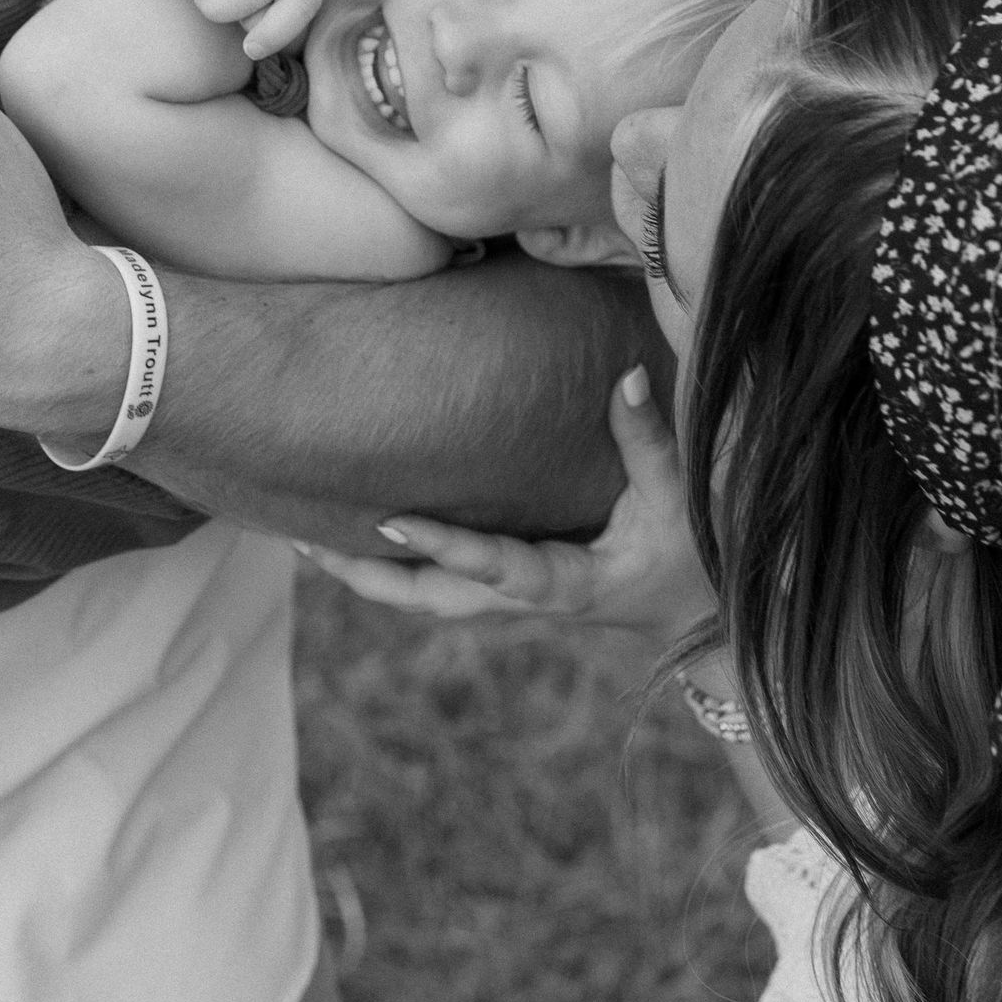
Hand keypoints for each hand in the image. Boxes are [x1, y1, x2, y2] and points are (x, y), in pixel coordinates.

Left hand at [303, 366, 715, 641]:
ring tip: (303, 533)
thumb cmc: (692, 561)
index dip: (441, 545)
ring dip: (366, 572)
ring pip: (424, 596)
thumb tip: (624, 378)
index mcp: (563, 584)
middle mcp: (524, 597)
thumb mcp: (680, 504)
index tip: (386, 520)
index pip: (491, 568)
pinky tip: (356, 532)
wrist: (700, 623)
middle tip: (302, 535)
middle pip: (429, 599)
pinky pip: (438, 582)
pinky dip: (393, 563)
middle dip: (365, 575)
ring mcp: (511, 596)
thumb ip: (649, 444)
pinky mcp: (509, 585)